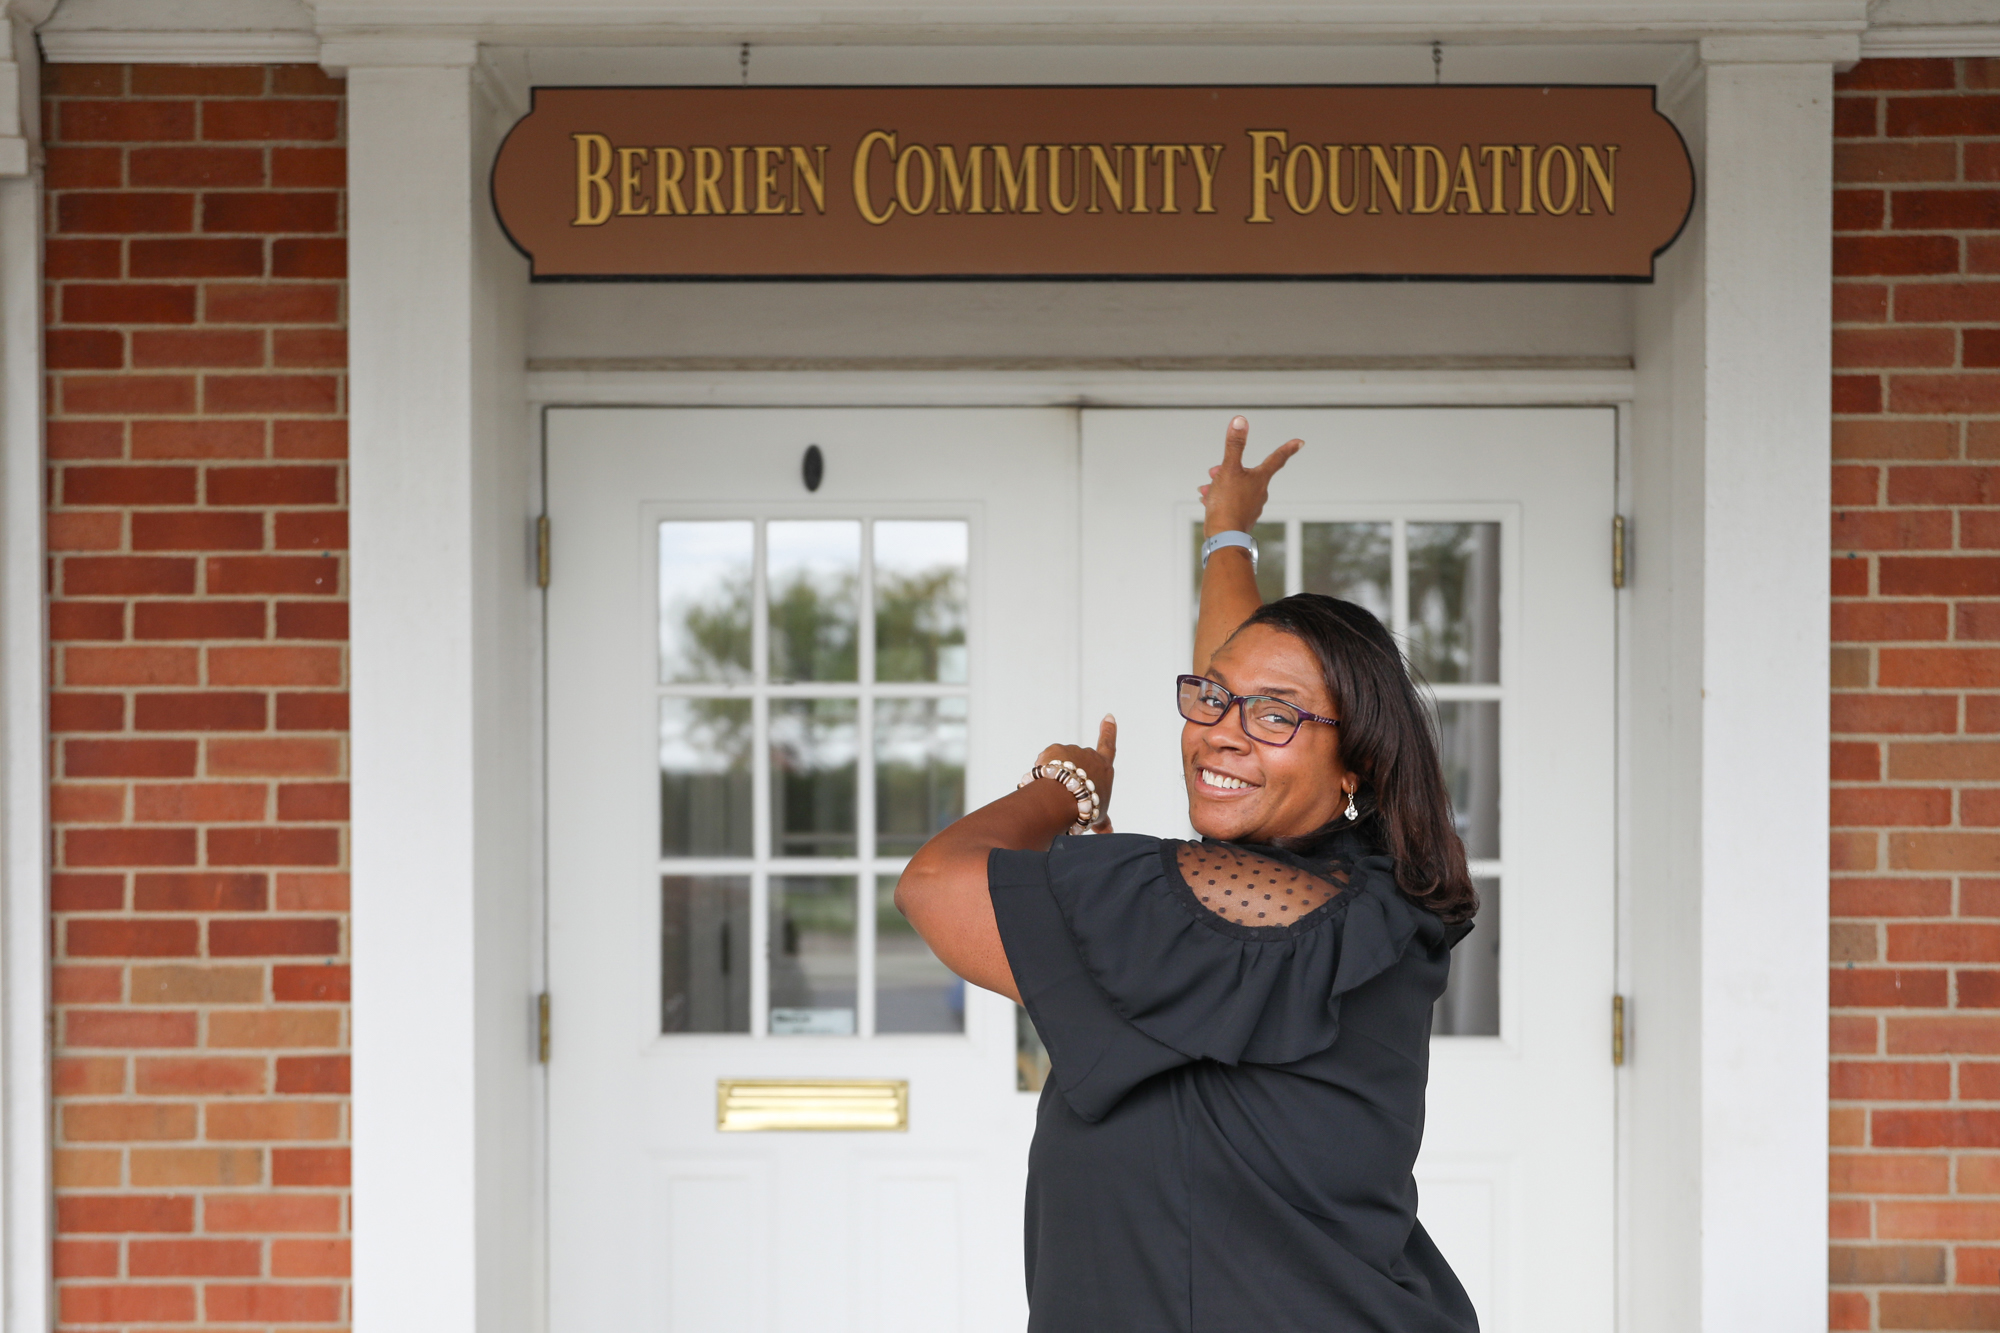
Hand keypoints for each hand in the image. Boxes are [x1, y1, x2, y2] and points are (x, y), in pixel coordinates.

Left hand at [1034, 715, 1116, 831]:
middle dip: (1069, 774)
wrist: (1065, 800)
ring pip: (1059, 763)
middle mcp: (1089, 756)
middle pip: (1077, 762)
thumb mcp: (1097, 815)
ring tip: (1054, 792)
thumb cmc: (1084, 808)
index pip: (1109, 745)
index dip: (1109, 731)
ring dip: (1055, 775)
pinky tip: (1044, 784)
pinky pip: (1045, 761)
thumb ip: (1103, 821)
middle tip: (1065, 794)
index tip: (1109, 716)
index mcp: (1104, 768)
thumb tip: (1109, 832)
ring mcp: (1071, 751)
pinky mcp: (1054, 749)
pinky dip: (1043, 771)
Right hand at [1198, 415, 1300, 536]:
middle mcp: (1260, 492)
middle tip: (1213, 472)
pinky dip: (1219, 498)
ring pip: (1236, 488)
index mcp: (1260, 479)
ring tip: (1207, 489)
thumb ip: (1234, 445)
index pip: (1277, 458)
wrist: (1223, 536)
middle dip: (1229, 470)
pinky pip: (1231, 502)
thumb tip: (1241, 421)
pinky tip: (1208, 500)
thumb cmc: (1227, 504)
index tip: (1299, 442)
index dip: (1287, 448)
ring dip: (1221, 485)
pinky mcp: (1241, 518)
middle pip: (1247, 474)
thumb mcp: (1228, 469)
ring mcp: (1251, 506)